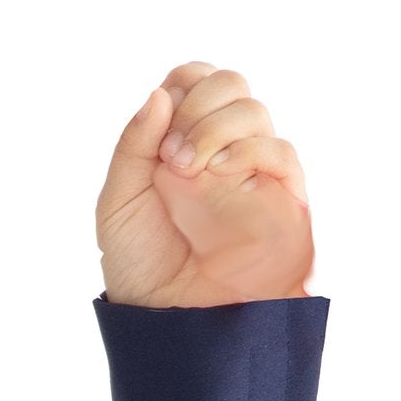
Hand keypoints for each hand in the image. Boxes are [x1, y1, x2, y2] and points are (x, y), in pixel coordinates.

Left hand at [97, 61, 313, 306]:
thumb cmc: (139, 267)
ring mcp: (251, 173)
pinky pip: (279, 151)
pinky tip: (216, 173)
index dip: (182, 85)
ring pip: (255, 110)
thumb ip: (133, 145)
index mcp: (180, 143)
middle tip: (173, 154)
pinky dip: (247, 149)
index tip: (160, 129)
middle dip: (201, 103)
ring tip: (187, 169)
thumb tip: (161, 92)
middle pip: (231, 83)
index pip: (195, 81)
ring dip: (217, 127)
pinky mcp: (282, 200)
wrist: (167, 320)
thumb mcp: (118, 203)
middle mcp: (219, 151)